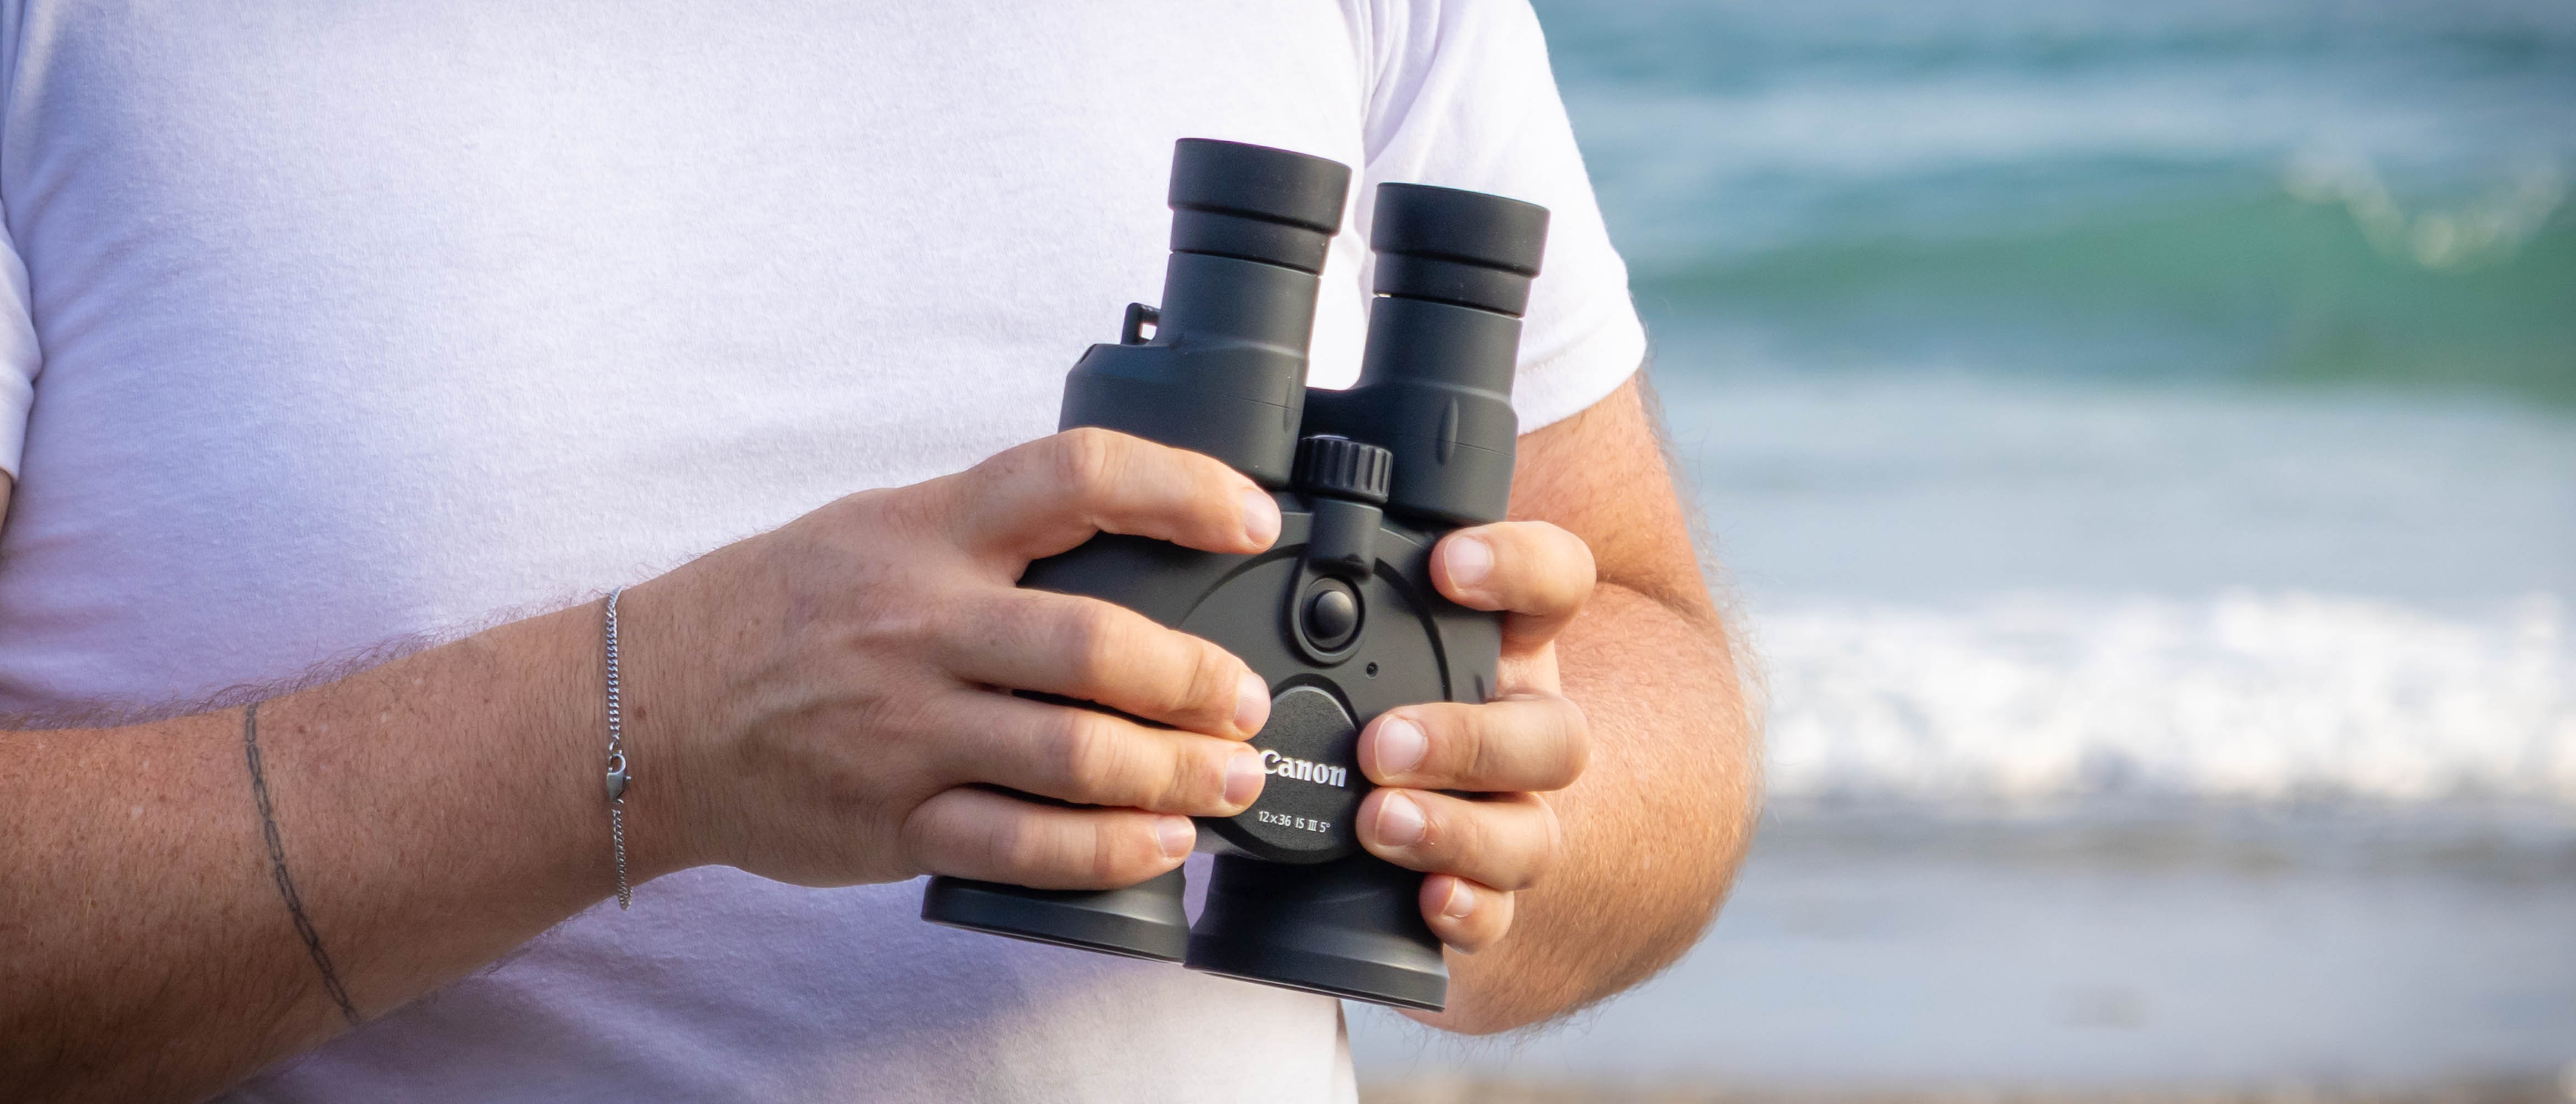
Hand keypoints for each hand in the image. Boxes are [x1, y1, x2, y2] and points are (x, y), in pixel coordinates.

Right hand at [620, 429, 1275, 889]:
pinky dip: (1106, 849)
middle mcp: (920, 622)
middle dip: (1198, 681)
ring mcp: (904, 728)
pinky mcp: (892, 821)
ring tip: (1231, 780)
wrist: (645, 712)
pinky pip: (1022, 844)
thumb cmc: (776, 614)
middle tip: (1248, 701)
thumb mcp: (874, 528)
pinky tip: (1158, 843)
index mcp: (925, 531)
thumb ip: (988, 531)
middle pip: (1096, 643)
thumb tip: (1123, 535)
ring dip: (1177, 774)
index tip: (1251, 520)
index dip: (1180, 490)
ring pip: (1074, 754)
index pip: (1073, 476)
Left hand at [1355, 521, 1594, 952]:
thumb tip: (1219, 474)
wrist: (1411, 790)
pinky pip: (1501, 908)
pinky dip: (1471, 907)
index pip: (1556, 579)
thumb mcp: (1361, 599)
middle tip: (1380, 741)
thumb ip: (1320, 546)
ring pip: (1530, 825)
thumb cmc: (1364, 670)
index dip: (1518, 567)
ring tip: (1377, 821)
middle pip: (1553, 730)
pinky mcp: (1484, 884)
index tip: (1447, 562)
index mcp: (1502, 636)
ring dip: (1459, 825)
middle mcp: (1523, 721)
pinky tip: (1428, 900)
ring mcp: (1513, 809)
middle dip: (1470, 736)